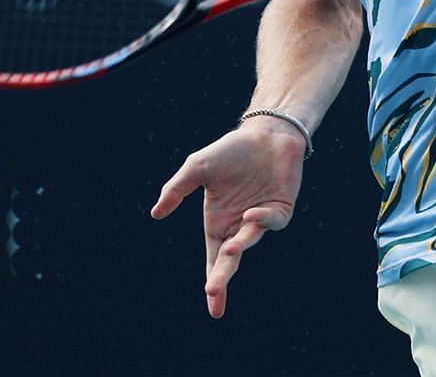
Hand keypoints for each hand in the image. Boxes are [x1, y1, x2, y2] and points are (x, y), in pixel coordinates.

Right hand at [150, 121, 305, 317]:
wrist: (263, 135)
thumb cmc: (229, 151)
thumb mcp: (196, 169)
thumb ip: (175, 191)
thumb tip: (155, 214)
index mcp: (218, 223)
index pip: (215, 260)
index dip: (214, 281)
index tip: (211, 301)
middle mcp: (238, 226)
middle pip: (229, 260)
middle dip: (222, 279)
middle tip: (212, 295)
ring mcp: (260, 220)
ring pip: (248, 241)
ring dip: (239, 246)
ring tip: (229, 250)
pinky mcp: (280, 210)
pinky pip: (271, 222)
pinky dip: (261, 221)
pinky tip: (250, 213)